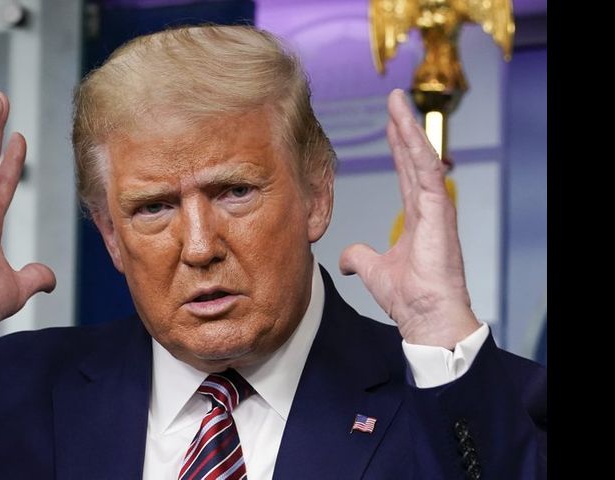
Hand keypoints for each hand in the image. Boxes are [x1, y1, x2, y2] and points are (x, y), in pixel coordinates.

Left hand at [338, 89, 479, 347]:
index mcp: (417, 216)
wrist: (425, 316)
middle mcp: (428, 208)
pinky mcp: (439, 213)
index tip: (390, 122)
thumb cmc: (408, 297)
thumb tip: (345, 258)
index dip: (398, 146)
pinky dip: (418, 150)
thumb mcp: (373, 269)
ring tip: (397, 103)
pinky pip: (428, 174)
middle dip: (403, 127)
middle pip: (414, 158)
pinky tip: (408, 130)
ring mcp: (436, 209)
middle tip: (394, 98)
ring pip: (422, 158)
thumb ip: (359, 257)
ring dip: (409, 129)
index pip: (406, 172)